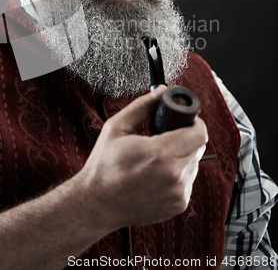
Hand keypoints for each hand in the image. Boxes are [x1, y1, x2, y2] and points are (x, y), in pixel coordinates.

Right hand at [78, 85, 207, 229]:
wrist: (98, 203)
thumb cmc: (104, 166)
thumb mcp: (117, 127)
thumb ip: (142, 106)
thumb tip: (162, 92)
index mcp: (160, 154)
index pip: (199, 133)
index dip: (194, 122)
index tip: (182, 120)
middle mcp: (174, 176)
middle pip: (198, 147)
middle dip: (186, 137)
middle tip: (166, 136)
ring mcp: (178, 193)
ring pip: (194, 164)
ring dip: (182, 155)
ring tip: (158, 156)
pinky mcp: (179, 204)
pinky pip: (188, 180)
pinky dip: (177, 173)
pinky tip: (157, 173)